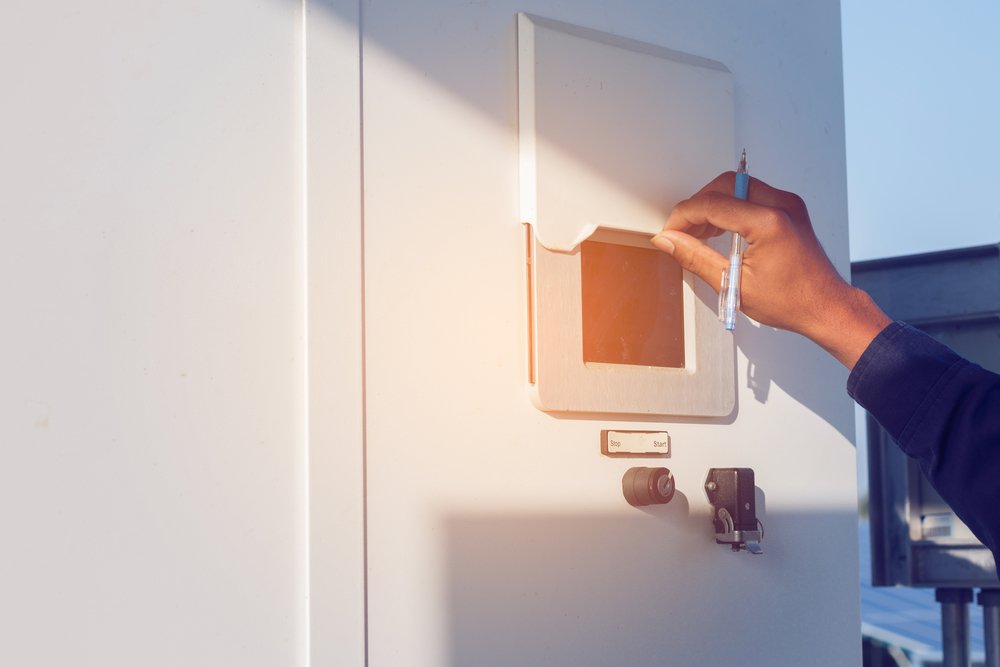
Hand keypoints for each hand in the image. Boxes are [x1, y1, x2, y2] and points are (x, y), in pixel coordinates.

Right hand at [651, 172, 890, 368]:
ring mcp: (788, 204)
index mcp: (769, 222)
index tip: (670, 233)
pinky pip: (751, 195)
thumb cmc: (791, 301)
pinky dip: (730, 207)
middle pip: (725, 185)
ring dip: (712, 205)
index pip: (713, 204)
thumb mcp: (734, 284)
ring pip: (737, 186)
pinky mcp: (788, 208)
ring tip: (698, 234)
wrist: (824, 306)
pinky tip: (718, 230)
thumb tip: (669, 241)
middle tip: (682, 231)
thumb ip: (696, 258)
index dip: (683, 216)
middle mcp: (782, 205)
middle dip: (697, 205)